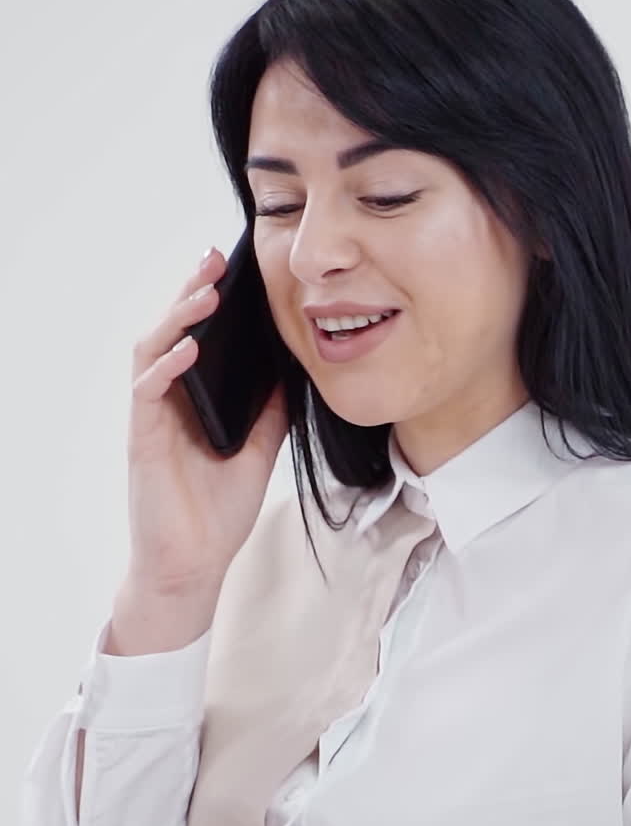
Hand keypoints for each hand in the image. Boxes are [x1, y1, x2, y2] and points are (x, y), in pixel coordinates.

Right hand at [124, 247, 287, 592]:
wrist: (196, 565)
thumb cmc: (218, 512)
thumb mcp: (260, 450)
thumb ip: (270, 410)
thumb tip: (293, 370)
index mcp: (192, 400)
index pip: (196, 337)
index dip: (210, 301)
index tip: (233, 269)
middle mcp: (167, 402)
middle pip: (171, 332)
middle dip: (191, 292)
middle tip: (214, 259)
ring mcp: (152, 419)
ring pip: (152, 351)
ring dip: (177, 318)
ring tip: (204, 292)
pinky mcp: (142, 441)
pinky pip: (146, 393)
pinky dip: (165, 366)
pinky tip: (188, 349)